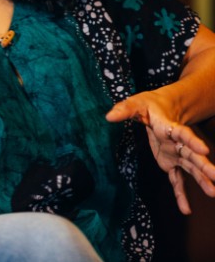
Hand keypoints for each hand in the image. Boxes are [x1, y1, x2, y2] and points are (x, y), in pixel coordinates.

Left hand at [107, 91, 214, 213]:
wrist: (159, 109)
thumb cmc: (147, 106)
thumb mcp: (135, 104)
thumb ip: (124, 110)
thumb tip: (109, 117)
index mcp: (170, 128)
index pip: (183, 134)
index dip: (193, 141)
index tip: (205, 149)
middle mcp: (177, 143)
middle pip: (192, 154)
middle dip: (203, 165)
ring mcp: (176, 155)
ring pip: (190, 168)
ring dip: (201, 180)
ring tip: (212, 192)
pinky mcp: (170, 163)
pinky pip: (177, 180)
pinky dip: (180, 194)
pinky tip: (186, 209)